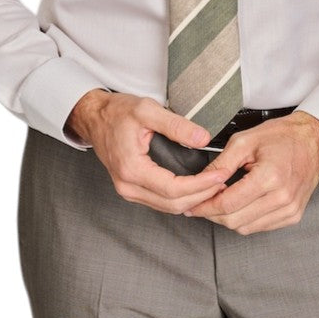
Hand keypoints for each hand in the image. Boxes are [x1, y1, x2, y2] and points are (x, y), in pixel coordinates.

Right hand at [66, 90, 227, 214]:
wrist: (95, 117)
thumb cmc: (117, 112)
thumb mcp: (147, 110)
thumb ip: (176, 125)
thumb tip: (203, 139)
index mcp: (131, 168)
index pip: (173, 189)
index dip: (200, 186)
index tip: (220, 176)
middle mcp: (127, 186)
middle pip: (172, 204)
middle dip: (202, 196)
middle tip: (223, 183)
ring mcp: (128, 190)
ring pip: (167, 208)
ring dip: (193, 200)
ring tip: (215, 187)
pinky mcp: (131, 189)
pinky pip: (160, 202)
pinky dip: (181, 199)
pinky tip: (196, 189)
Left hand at [185, 111, 318, 234]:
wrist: (313, 140)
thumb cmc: (282, 136)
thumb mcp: (245, 140)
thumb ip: (221, 163)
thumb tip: (200, 181)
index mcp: (270, 177)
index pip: (227, 204)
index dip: (204, 206)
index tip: (191, 205)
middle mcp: (282, 198)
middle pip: (235, 221)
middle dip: (213, 214)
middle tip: (201, 203)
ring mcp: (290, 209)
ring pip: (246, 228)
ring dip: (228, 218)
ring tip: (221, 201)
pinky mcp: (293, 216)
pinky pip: (260, 227)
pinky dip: (245, 219)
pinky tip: (240, 204)